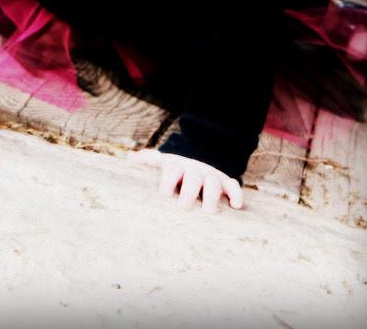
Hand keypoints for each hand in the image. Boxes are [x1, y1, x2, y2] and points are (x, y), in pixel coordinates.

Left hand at [127, 148, 242, 213]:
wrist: (202, 154)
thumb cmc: (177, 166)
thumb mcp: (164, 161)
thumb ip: (148, 160)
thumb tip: (130, 157)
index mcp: (178, 166)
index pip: (172, 170)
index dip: (168, 180)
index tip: (163, 194)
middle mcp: (195, 169)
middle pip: (193, 178)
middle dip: (190, 192)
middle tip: (184, 206)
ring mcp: (211, 175)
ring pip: (213, 183)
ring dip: (212, 196)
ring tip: (209, 211)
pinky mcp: (225, 181)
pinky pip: (233, 186)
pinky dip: (236, 194)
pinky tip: (237, 206)